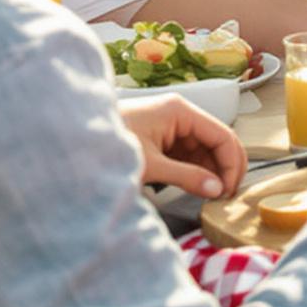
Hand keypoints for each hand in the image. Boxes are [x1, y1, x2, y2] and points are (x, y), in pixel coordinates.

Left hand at [117, 91, 246, 199]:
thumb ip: (187, 177)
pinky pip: (189, 155)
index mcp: (180, 111)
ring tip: (213, 195)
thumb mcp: (151, 165)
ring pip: (205, 149)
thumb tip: (217, 189)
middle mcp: (179, 115)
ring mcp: (171, 127)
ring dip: (212, 171)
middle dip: (225, 167)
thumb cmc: (108, 147)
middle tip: (226, 195)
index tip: (230, 190)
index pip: (222, 134)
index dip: (232, 163)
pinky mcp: (163, 139)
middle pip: (216, 140)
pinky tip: (199, 187)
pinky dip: (197, 171)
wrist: (74, 144)